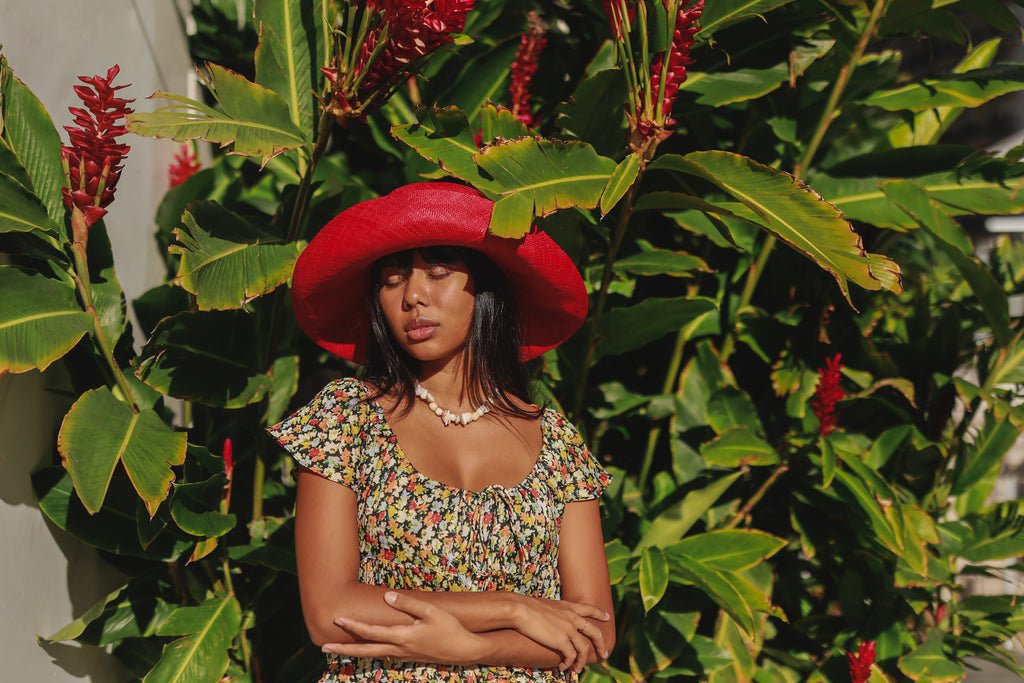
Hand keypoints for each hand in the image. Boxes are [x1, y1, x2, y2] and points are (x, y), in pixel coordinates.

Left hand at [321, 592, 484, 665]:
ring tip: (338, 649)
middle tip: (323, 646)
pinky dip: (370, 652)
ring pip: (373, 654)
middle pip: (365, 650)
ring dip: (354, 652)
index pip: (371, 632)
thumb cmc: (450, 628)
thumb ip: (408, 604)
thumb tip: (387, 596)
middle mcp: (398, 649)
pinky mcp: (408, 657)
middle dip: (343, 648)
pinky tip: (367, 649)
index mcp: (402, 637)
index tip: (337, 618)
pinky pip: (384, 655)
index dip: (352, 625)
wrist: (464, 650)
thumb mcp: (431, 611)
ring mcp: (403, 655)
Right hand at [511, 596, 610, 673]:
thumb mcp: (545, 605)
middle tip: (605, 654)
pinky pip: (571, 656)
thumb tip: (550, 620)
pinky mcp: (562, 640)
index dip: (599, 613)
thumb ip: (553, 613)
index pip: (588, 608)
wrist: (520, 609)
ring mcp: (568, 629)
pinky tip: (563, 668)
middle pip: (594, 632)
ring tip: (577, 670)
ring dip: (581, 662)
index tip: (607, 617)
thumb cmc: (525, 607)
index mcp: (568, 607)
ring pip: (584, 649)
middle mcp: (572, 617)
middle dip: (601, 644)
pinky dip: (568, 664)